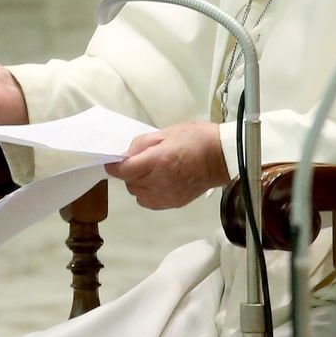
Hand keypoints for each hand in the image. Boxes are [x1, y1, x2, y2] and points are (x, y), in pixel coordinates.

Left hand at [104, 121, 230, 209]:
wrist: (223, 157)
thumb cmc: (197, 140)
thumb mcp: (166, 132)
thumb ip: (142, 144)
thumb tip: (127, 155)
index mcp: (157, 161)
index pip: (124, 171)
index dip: (114, 167)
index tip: (112, 163)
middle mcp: (158, 182)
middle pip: (129, 183)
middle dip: (131, 173)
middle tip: (142, 162)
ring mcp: (166, 196)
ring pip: (137, 194)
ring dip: (139, 184)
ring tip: (152, 172)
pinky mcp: (173, 203)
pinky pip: (149, 202)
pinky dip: (148, 194)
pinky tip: (158, 183)